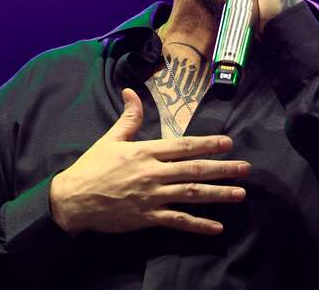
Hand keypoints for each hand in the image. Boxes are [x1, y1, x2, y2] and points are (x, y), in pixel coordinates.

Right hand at [49, 88, 249, 236]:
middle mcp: (153, 173)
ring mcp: (151, 197)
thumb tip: (131, 91)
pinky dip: (198, 225)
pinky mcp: (147, 218)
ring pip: (191, 194)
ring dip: (218, 194)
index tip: (228, 143)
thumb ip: (128, 117)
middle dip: (223, 169)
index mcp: (146, 152)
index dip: (208, 144)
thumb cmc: (92, 167)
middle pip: (194, 169)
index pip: (183, 146)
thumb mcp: (110, 139)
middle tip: (246, 168)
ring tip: (240, 194)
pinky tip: (216, 227)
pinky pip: (177, 221)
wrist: (72, 200)